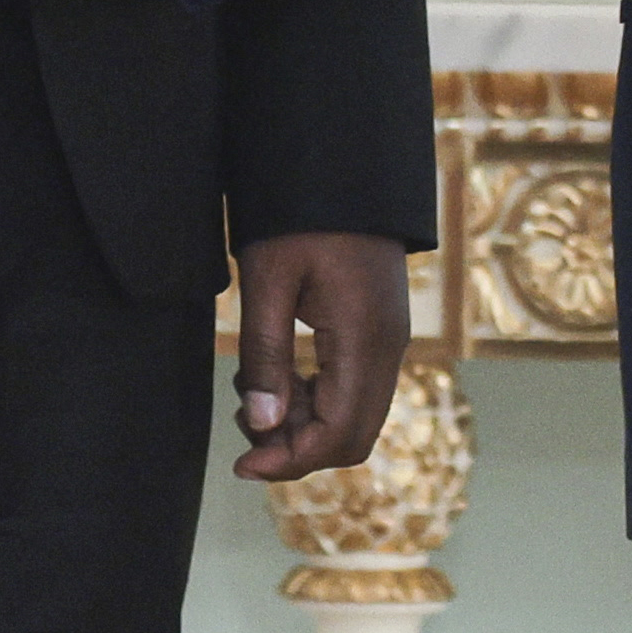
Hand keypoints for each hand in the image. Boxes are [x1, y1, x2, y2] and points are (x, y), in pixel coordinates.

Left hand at [231, 232, 409, 481]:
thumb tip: (263, 427)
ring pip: (355, 417)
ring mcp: (390, 340)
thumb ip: (266, 356)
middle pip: (352, 438)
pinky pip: (355, 390)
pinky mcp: (380, 331)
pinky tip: (277, 379)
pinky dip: (317, 402)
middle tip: (245, 426)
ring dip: (304, 425)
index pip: (337, 435)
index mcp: (365, 339)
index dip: (290, 461)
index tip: (241, 466)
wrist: (343, 167)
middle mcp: (389, 348)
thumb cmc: (299, 216)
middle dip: (297, 449)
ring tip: (251, 397)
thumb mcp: (267, 280)